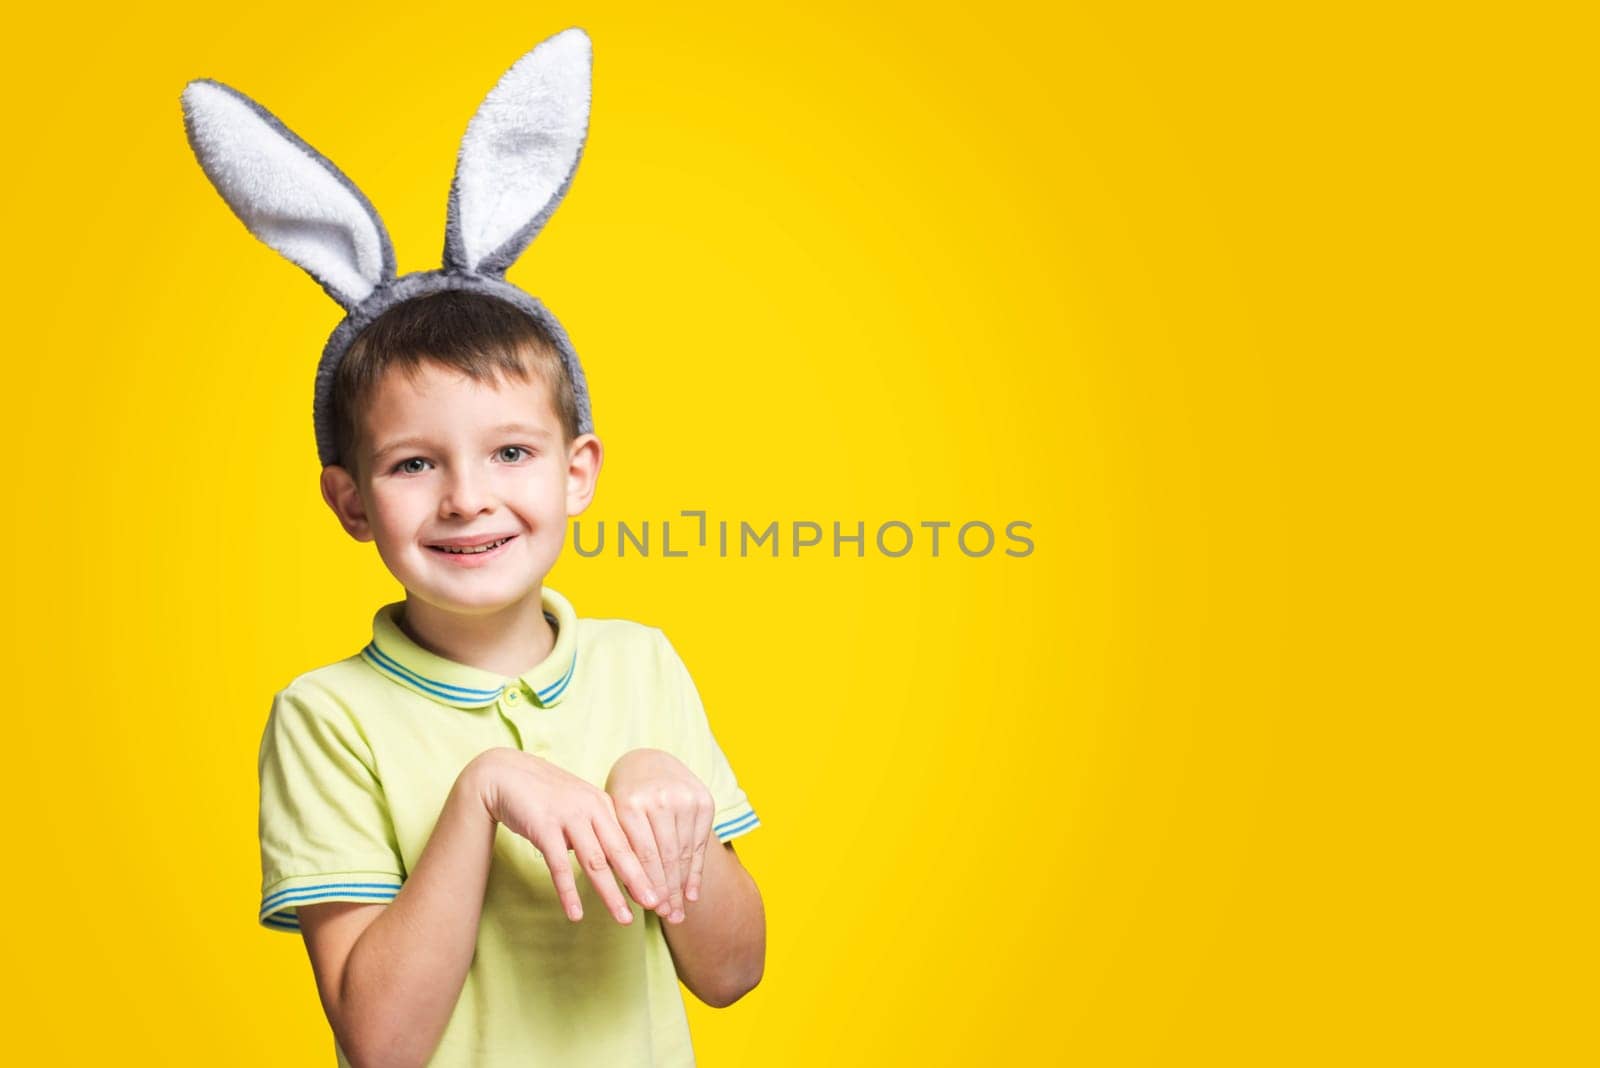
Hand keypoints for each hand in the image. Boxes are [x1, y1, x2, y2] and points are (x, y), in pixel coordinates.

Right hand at [471, 748, 660, 924]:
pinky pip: (559, 865)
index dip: (647, 867)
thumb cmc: (542, 793)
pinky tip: (576, 914)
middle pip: (620, 852)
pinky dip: (568, 892)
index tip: (660, 890)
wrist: (504, 773)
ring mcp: (568, 817)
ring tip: (624, 918)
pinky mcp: (543, 828)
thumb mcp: (576, 804)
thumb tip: (609, 857)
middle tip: (656, 906)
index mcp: (602, 803)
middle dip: (639, 882)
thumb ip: (594, 827)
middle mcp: (590, 809)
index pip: (631, 840)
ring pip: (595, 862)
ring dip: (610, 893)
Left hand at [605, 748, 714, 924]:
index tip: (649, 910)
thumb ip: (619, 852)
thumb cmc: (624, 800)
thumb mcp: (614, 818)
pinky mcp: (704, 800)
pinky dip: (695, 872)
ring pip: (684, 852)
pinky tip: (691, 894)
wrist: (650, 762)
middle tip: (667, 917)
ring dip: (681, 887)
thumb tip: (630, 897)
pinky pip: (699, 843)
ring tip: (678, 913)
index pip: (642, 854)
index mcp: (630, 802)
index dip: (647, 884)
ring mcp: (685, 798)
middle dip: (666, 890)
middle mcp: (660, 798)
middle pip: (665, 855)